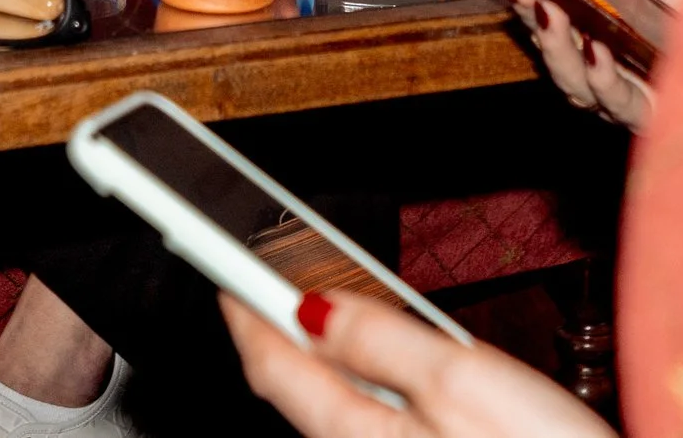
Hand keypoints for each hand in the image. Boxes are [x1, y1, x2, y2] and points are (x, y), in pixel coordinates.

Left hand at [224, 290, 612, 437]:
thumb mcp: (460, 378)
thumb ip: (379, 338)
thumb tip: (306, 305)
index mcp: (356, 430)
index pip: (271, 363)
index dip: (244, 304)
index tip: (223, 262)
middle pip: (300, 385)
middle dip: (282, 325)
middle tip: (269, 268)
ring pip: (338, 403)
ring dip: (326, 351)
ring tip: (321, 301)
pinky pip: (373, 421)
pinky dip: (366, 379)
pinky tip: (388, 364)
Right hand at [503, 0, 682, 134]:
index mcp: (596, 22)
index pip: (546, 11)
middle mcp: (603, 62)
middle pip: (552, 50)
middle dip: (531, 19)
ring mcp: (625, 91)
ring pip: (573, 82)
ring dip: (558, 48)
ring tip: (554, 13)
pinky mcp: (653, 115)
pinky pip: (618, 102)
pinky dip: (603, 78)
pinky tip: (599, 50)